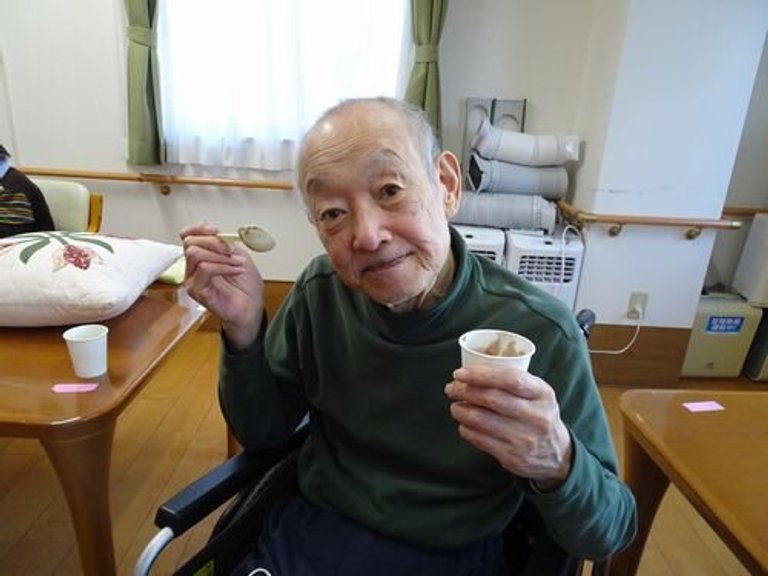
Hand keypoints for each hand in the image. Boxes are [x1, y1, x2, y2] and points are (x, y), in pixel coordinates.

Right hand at [180, 222, 264, 349]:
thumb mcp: (238, 255)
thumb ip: (224, 243)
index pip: (188, 235)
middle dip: (213, 243)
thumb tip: (215, 232)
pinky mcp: (196, 290)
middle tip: (231, 251)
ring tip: (237, 264)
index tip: (215, 230)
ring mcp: (192, 279)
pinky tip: (235, 271)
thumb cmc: (246, 284)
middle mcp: (193, 266)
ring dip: (220, 256)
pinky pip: (204, 269)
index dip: (199, 229)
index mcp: (202, 255)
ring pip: (195, 254)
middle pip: (190, 242)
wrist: (252, 305)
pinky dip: (223, 267)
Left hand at [445, 365, 571, 490]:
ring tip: (456, 405)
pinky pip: (479, 439)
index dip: (481, 375)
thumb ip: (513, 381)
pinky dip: (466, 428)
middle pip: (492, 399)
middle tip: (452, 388)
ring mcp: (524, 439)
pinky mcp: (512, 457)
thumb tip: (473, 371)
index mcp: (543, 395)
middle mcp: (536, 416)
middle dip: (465, 391)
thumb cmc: (539, 416)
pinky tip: (464, 423)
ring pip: (481, 420)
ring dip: (461, 410)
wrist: (557, 456)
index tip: (461, 373)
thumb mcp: (538, 394)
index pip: (510, 379)